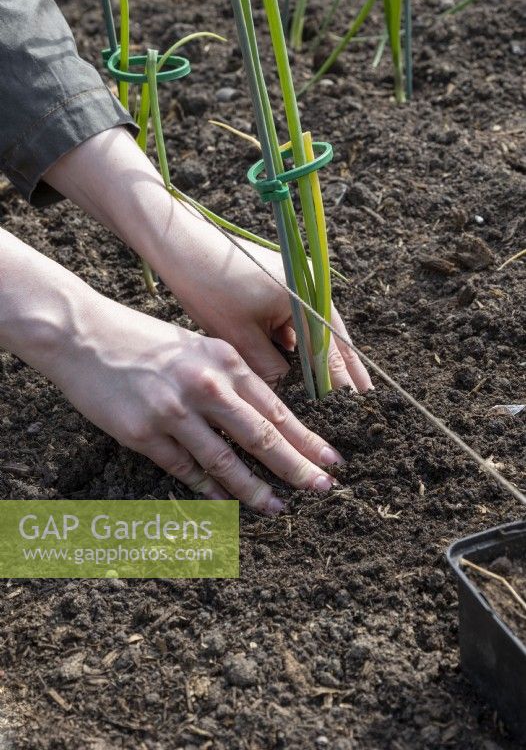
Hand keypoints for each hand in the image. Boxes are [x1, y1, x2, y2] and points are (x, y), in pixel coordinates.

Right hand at [1, 228, 344, 513]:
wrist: (84, 334)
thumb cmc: (145, 341)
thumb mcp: (197, 347)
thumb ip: (231, 380)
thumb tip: (267, 420)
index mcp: (224, 360)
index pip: (276, 408)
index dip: (307, 439)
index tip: (332, 461)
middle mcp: (205, 385)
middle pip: (260, 436)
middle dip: (296, 467)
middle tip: (322, 490)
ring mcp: (173, 410)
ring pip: (224, 461)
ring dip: (253, 489)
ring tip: (277, 508)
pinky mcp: (143, 432)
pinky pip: (185, 468)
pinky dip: (207, 487)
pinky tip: (224, 502)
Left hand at [43, 128, 371, 392]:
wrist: (181, 245)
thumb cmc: (208, 288)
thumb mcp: (239, 337)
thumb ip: (269, 366)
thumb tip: (287, 388)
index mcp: (302, 296)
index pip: (326, 345)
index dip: (339, 376)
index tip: (354, 402)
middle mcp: (306, 283)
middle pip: (330, 333)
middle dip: (345, 365)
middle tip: (367, 393)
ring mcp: (293, 279)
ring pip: (312, 325)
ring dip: (321, 353)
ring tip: (342, 383)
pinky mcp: (277, 279)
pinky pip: (295, 315)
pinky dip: (299, 338)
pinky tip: (302, 361)